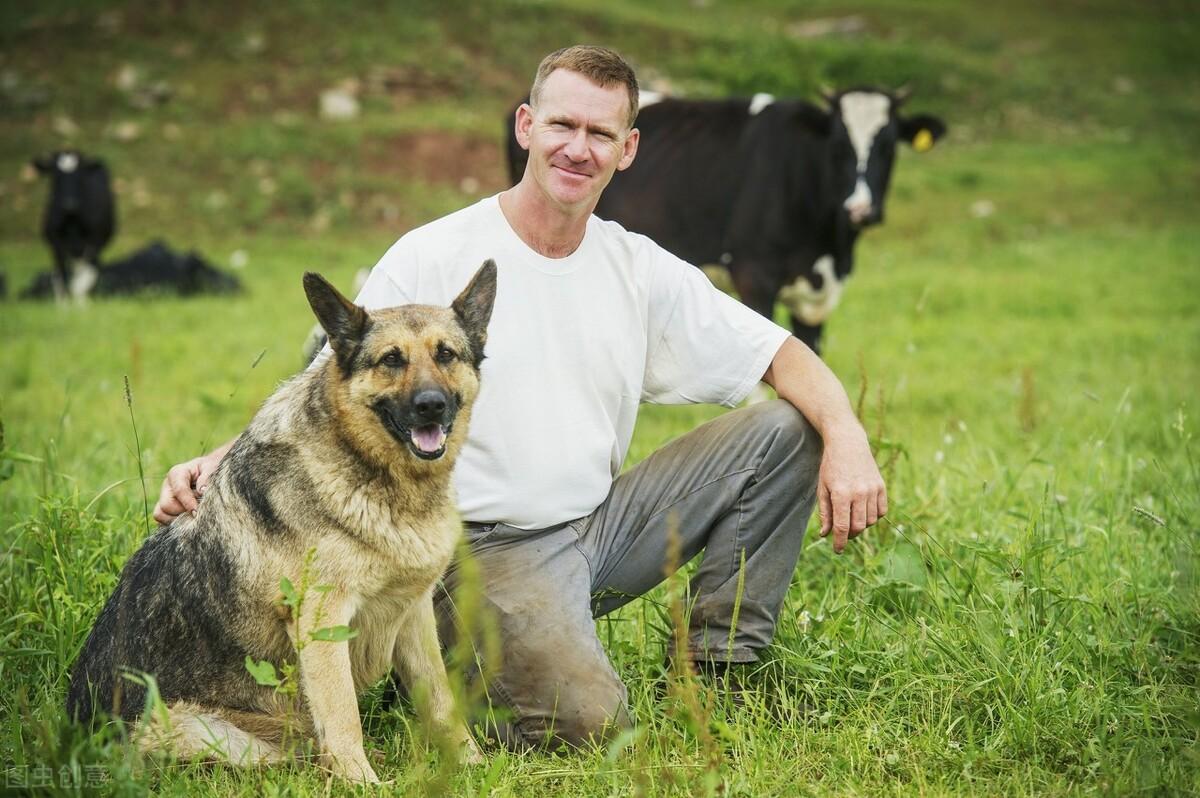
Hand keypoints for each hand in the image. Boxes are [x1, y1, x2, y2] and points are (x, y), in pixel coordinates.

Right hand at [152, 450, 223, 524]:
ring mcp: (164, 498)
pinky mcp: (165, 510)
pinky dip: (175, 525)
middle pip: (166, 505)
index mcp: (177, 473)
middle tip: (199, 513)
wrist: (211, 472)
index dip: (188, 503)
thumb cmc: (212, 469)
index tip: (197, 512)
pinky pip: (162, 522)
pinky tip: (189, 522)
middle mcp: (167, 486)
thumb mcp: (212, 468)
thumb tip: (202, 491)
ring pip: (160, 515)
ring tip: (194, 516)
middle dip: (183, 512)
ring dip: (177, 520)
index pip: (179, 490)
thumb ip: (207, 477)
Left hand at [817, 427, 886, 553]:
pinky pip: (881, 511)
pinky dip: (873, 516)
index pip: (842, 527)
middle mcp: (859, 493)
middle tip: (844, 532)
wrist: (847, 444)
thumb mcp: (822, 488)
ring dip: (861, 525)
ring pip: (870, 521)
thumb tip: (826, 534)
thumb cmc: (831, 467)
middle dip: (850, 535)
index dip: (839, 542)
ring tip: (851, 516)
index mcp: (841, 494)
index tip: (837, 550)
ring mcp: (872, 489)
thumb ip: (825, 513)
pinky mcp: (881, 486)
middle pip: (858, 527)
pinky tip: (863, 510)